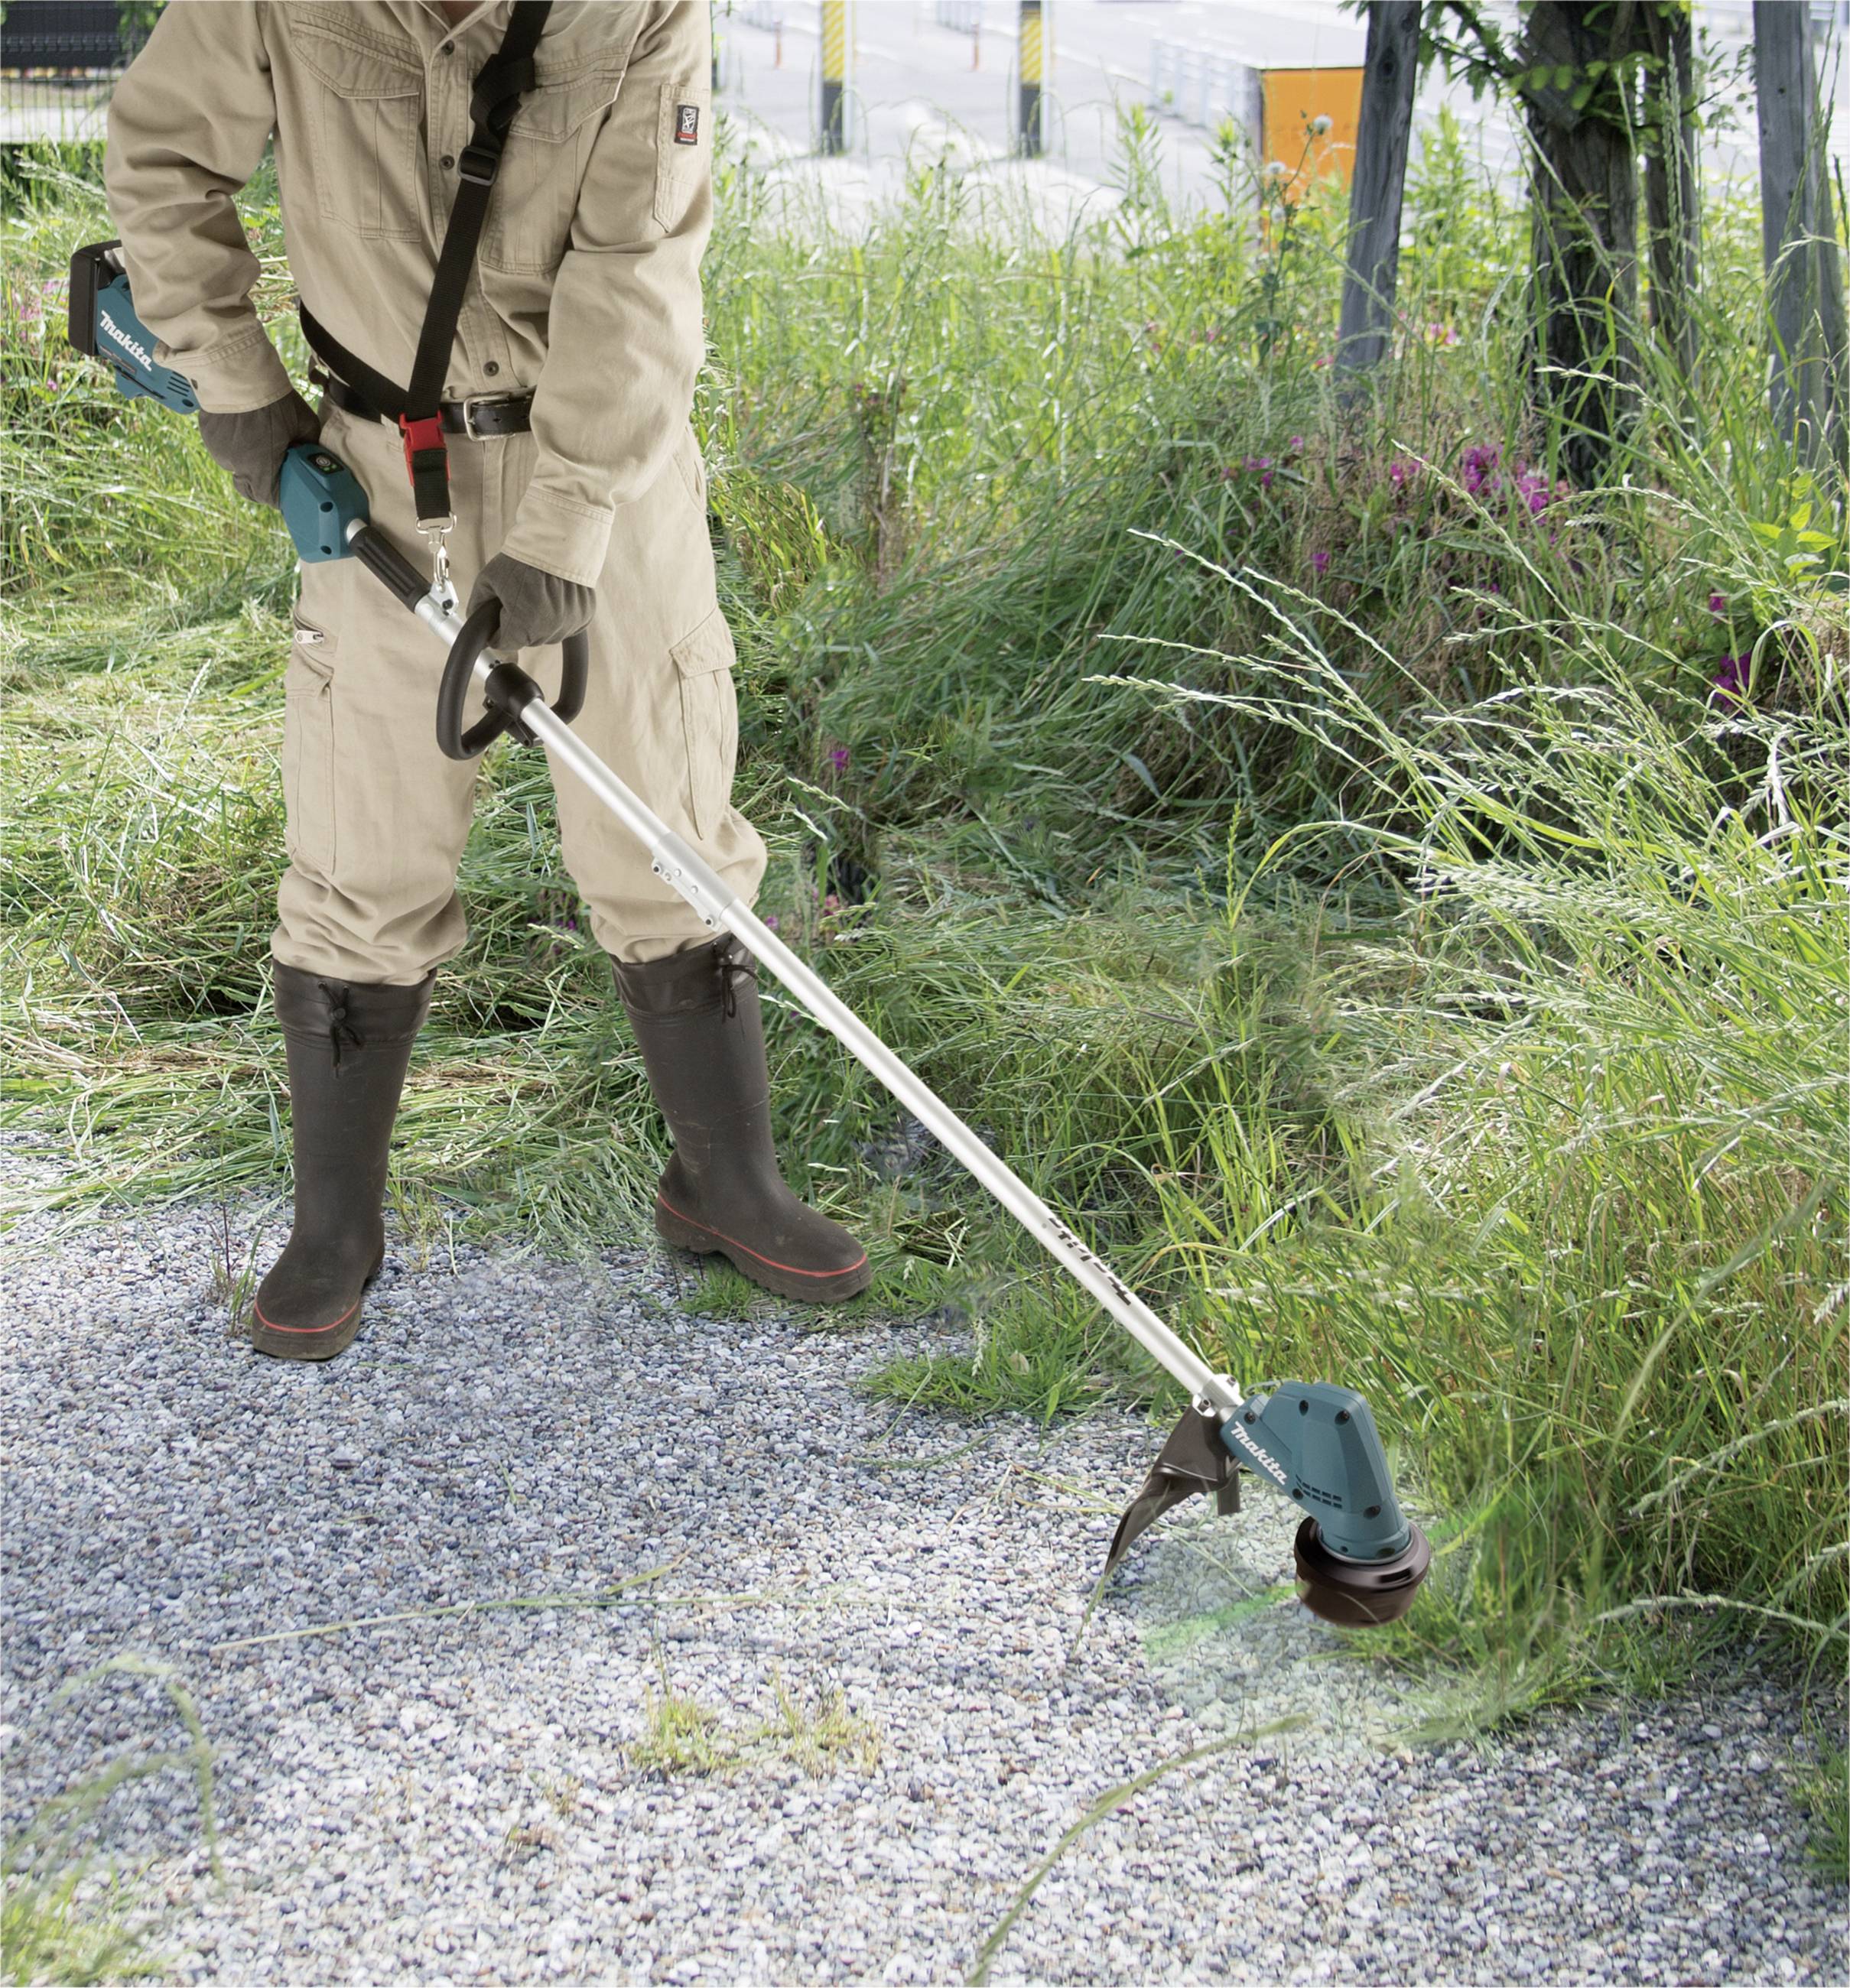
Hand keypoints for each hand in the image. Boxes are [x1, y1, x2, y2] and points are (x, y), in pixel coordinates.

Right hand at [197, 388, 320, 507]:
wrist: (238, 371)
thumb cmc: (275, 399)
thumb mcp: (305, 424)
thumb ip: (310, 446)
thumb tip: (313, 456)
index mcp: (260, 469)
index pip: (269, 498)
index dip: (280, 494)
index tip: (288, 485)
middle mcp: (235, 465)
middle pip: (250, 486)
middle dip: (263, 480)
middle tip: (275, 463)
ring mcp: (218, 449)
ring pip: (235, 465)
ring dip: (247, 458)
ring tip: (258, 436)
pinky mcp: (207, 434)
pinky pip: (223, 446)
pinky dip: (233, 441)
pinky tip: (242, 424)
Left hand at [468, 553, 596, 652]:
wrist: (557, 541)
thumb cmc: (524, 559)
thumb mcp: (488, 579)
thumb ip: (477, 606)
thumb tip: (476, 624)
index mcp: (523, 625)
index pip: (503, 643)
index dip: (497, 630)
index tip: (499, 615)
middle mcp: (549, 629)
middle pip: (526, 640)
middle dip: (518, 624)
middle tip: (519, 597)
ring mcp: (569, 624)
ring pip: (547, 635)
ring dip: (539, 622)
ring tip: (536, 595)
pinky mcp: (584, 617)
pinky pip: (566, 625)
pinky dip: (558, 615)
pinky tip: (553, 597)